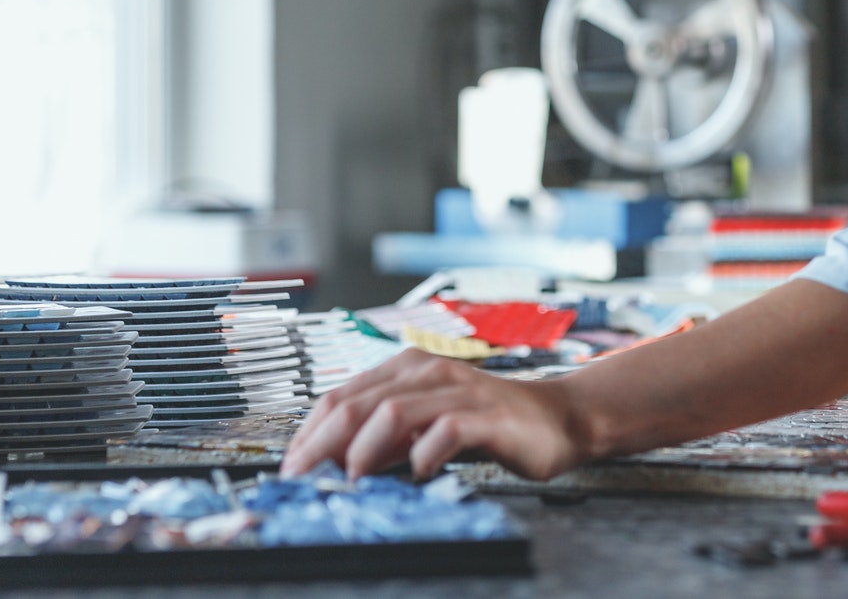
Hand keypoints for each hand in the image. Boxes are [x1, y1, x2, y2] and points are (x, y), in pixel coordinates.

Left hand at [283, 349, 587, 480]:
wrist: (555, 419)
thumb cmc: (486, 423)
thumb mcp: (423, 426)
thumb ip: (382, 439)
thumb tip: (332, 464)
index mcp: (407, 367)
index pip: (340, 395)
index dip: (309, 434)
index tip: (291, 468)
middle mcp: (428, 372)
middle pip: (357, 403)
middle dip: (322, 445)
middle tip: (305, 479)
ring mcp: (458, 391)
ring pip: (392, 413)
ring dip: (363, 451)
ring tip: (353, 480)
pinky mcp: (487, 416)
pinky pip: (445, 431)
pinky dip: (422, 454)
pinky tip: (416, 471)